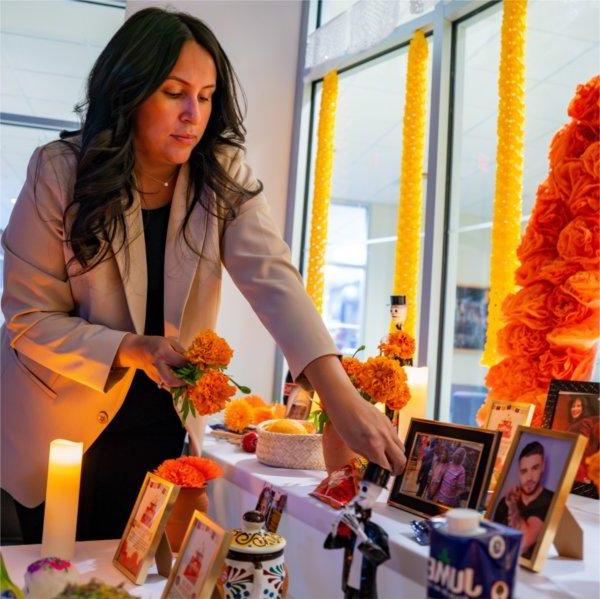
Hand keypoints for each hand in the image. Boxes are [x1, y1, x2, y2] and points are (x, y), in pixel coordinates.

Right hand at [114, 333, 186, 387]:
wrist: (137, 349)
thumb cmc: (155, 343)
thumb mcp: (169, 341)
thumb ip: (181, 351)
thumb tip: (191, 361)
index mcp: (163, 352)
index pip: (180, 362)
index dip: (190, 365)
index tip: (196, 365)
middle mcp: (157, 364)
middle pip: (171, 380)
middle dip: (183, 382)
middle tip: (190, 379)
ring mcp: (154, 373)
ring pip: (168, 384)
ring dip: (179, 384)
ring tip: (186, 379)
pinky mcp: (153, 378)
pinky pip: (166, 384)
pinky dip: (174, 383)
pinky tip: (179, 379)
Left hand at [303, 355, 405, 474]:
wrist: (345, 401)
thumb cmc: (344, 423)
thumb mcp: (353, 444)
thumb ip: (368, 455)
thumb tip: (378, 463)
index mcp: (375, 445)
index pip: (387, 466)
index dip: (386, 474)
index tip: (382, 477)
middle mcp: (385, 437)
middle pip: (401, 459)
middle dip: (397, 469)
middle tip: (391, 473)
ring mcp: (389, 428)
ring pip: (401, 448)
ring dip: (397, 456)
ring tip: (389, 459)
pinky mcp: (388, 420)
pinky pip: (396, 437)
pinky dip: (393, 444)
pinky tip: (384, 444)